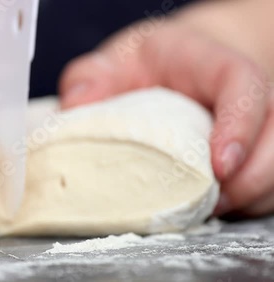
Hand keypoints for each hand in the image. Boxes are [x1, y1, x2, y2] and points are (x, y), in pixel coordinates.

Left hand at [58, 3, 273, 216]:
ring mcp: (257, 126)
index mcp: (213, 64)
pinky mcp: (254, 152)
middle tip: (207, 203)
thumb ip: (91, 77)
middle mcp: (248, 96)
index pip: (245, 85)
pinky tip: (214, 209)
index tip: (219, 164)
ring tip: (207, 212)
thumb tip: (74, 107)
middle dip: (249, 178)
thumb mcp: (116, 59)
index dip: (240, 125)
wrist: (180, 67)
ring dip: (250, 197)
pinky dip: (248, 203)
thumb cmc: (150, 63)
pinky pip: (268, 184)